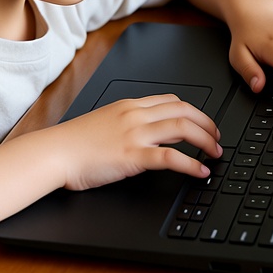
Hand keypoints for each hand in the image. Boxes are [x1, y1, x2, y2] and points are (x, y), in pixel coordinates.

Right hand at [47, 95, 221, 190]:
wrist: (54, 153)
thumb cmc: (73, 143)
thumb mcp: (104, 122)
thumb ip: (126, 123)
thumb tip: (145, 133)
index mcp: (129, 106)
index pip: (171, 101)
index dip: (193, 112)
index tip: (204, 124)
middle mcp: (135, 115)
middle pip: (183, 111)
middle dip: (207, 124)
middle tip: (217, 138)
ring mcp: (135, 135)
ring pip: (182, 129)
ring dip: (205, 141)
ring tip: (215, 153)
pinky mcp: (132, 157)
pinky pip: (170, 158)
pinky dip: (191, 164)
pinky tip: (200, 172)